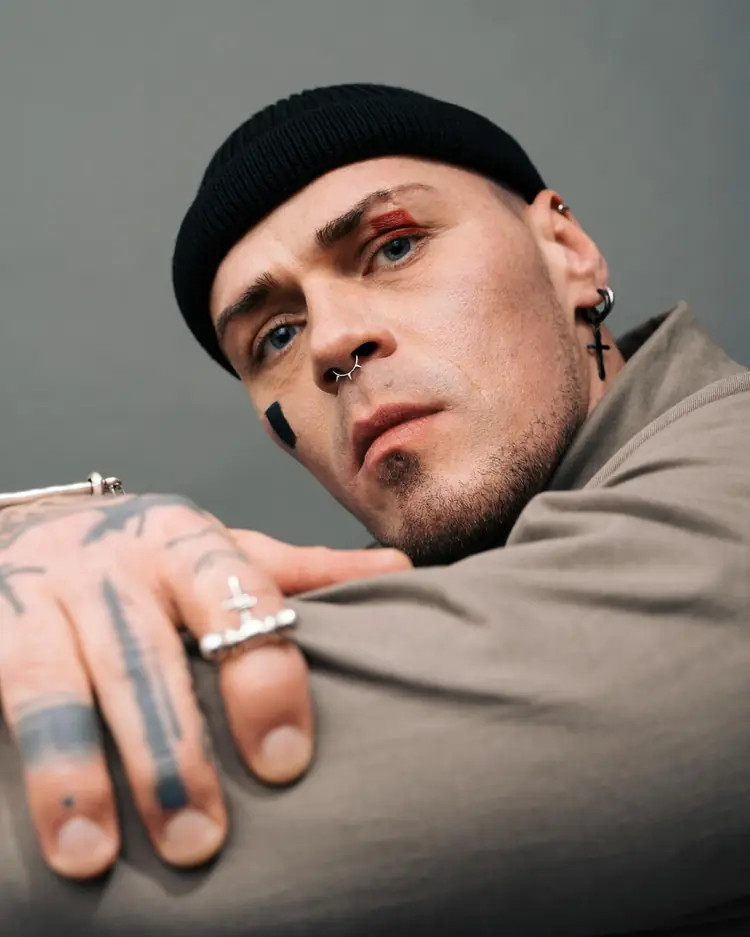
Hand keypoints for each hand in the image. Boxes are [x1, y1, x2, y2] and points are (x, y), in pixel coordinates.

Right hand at [0, 494, 409, 879]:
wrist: (43, 529)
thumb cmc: (154, 559)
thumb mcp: (222, 552)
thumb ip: (300, 571)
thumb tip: (400, 572)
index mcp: (184, 540)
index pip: (234, 598)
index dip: (262, 680)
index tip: (285, 765)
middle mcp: (109, 562)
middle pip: (143, 658)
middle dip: (169, 752)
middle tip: (199, 842)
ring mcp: (34, 593)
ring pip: (52, 683)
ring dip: (72, 770)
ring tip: (92, 857)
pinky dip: (13, 759)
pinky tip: (26, 824)